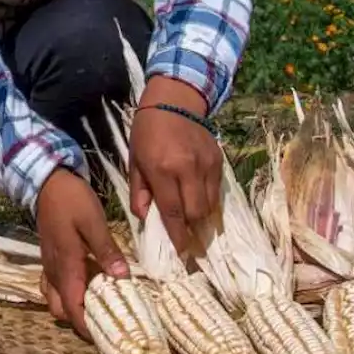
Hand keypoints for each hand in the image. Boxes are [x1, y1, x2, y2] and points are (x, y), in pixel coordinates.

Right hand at [35, 167, 128, 340]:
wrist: (47, 182)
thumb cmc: (72, 201)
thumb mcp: (94, 222)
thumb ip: (107, 251)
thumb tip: (122, 278)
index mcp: (66, 266)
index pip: (72, 308)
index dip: (86, 327)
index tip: (104, 338)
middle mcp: (54, 270)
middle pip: (60, 309)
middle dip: (79, 321)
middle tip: (104, 321)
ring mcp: (49, 264)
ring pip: (54, 298)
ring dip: (71, 307)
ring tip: (96, 306)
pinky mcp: (49, 256)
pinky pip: (53, 284)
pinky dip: (65, 292)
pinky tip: (84, 285)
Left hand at [129, 77, 222, 250]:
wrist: (173, 101)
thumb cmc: (147, 132)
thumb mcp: (135, 160)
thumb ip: (139, 191)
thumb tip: (144, 218)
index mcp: (163, 169)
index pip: (173, 211)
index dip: (178, 235)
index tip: (182, 252)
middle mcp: (188, 168)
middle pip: (196, 212)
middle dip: (192, 229)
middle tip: (188, 239)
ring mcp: (206, 164)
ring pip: (211, 204)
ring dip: (202, 217)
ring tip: (194, 223)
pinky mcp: (218, 160)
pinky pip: (217, 190)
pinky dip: (210, 200)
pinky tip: (200, 202)